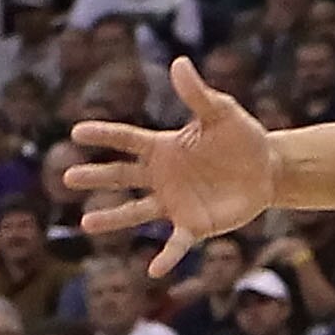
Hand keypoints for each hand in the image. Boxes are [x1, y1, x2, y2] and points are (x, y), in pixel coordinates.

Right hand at [66, 57, 279, 277]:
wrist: (266, 170)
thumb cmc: (241, 137)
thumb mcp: (222, 113)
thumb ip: (198, 94)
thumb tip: (179, 63)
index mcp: (164, 147)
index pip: (127, 139)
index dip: (104, 135)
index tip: (77, 132)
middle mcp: (162, 176)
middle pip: (122, 176)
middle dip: (96, 176)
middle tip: (68, 177)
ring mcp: (175, 202)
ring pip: (137, 212)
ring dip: (113, 217)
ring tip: (86, 223)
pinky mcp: (194, 225)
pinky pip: (176, 243)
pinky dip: (166, 256)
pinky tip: (152, 271)